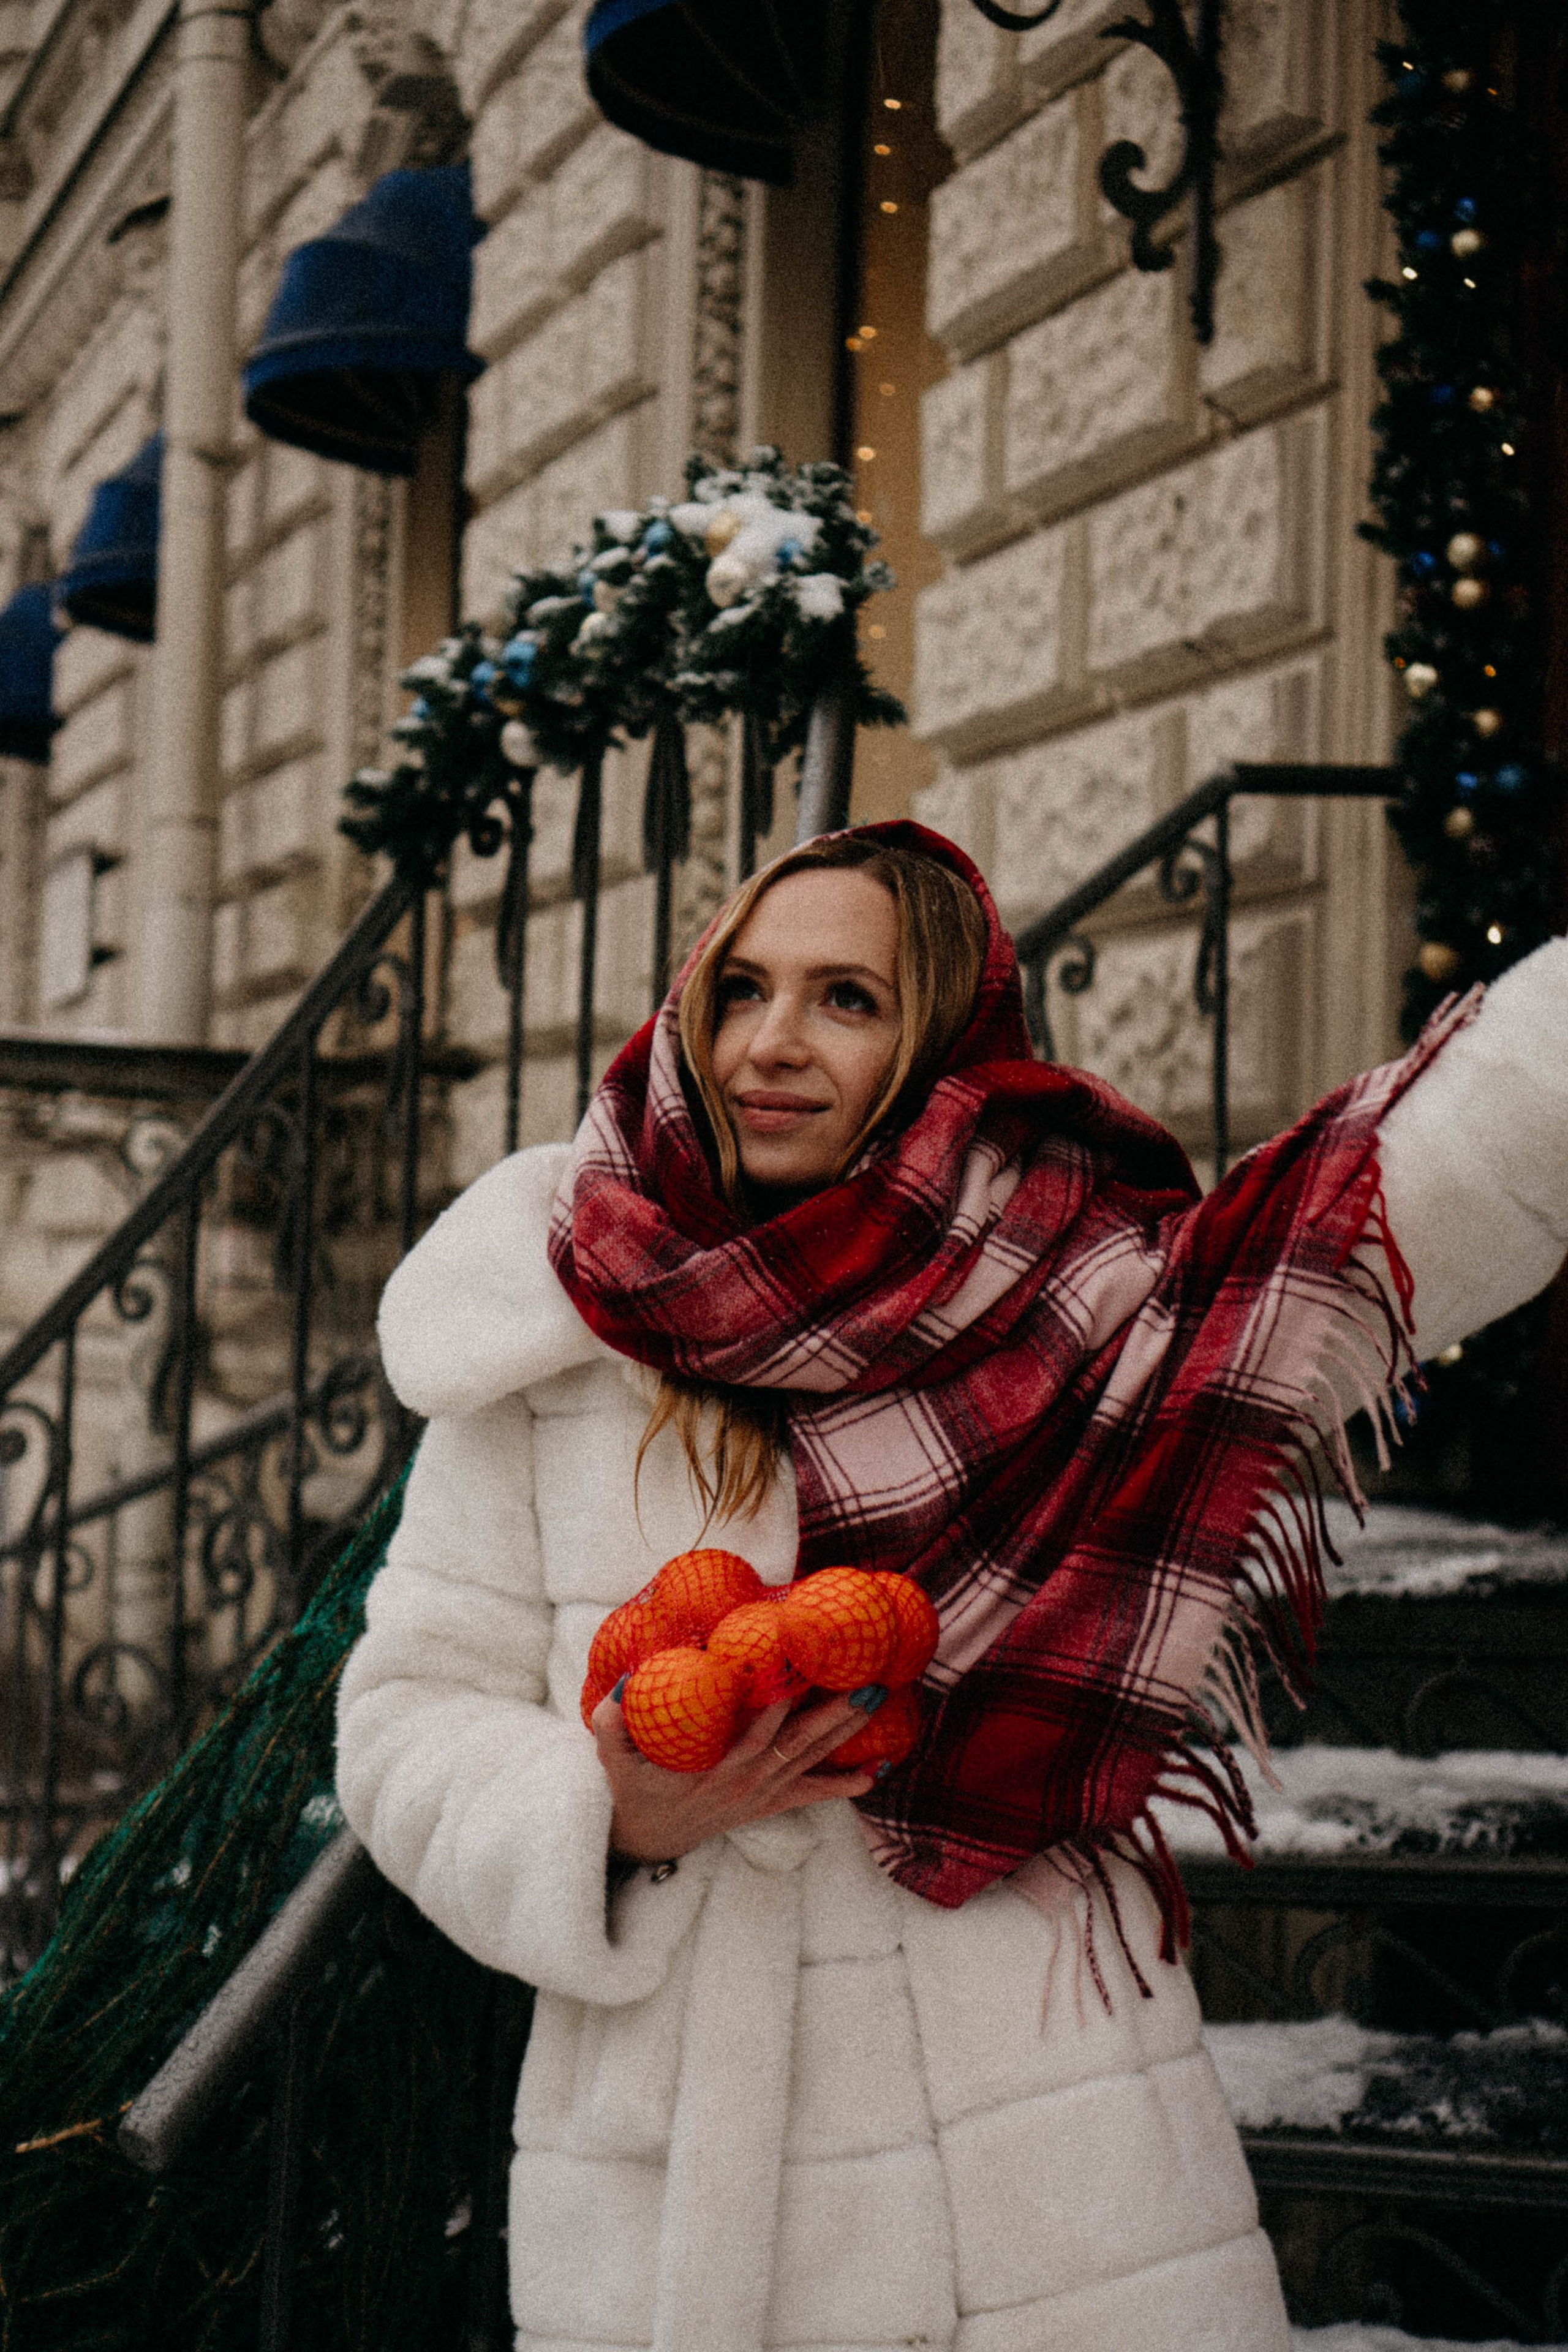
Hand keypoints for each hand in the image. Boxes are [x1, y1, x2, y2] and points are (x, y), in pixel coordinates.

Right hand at [591, 1687, 877, 1862]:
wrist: (651, 1836)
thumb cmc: (636, 1788)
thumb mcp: (614, 1760)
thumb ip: (613, 1724)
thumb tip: (625, 1683)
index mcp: (712, 1768)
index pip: (751, 1736)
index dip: (776, 1711)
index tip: (799, 1678)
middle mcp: (744, 1781)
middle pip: (796, 1745)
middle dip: (832, 1714)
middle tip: (866, 1683)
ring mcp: (760, 1794)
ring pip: (809, 1760)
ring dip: (844, 1732)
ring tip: (875, 1701)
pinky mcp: (769, 1803)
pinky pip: (811, 1795)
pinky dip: (842, 1786)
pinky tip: (873, 1774)